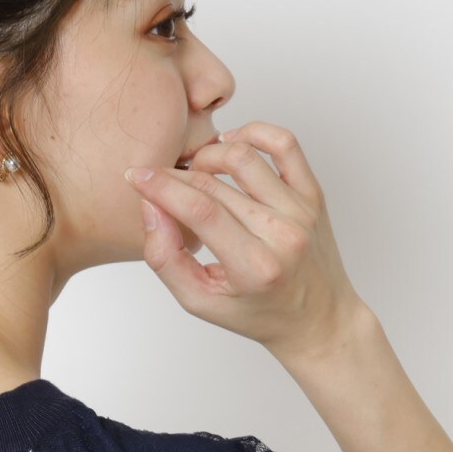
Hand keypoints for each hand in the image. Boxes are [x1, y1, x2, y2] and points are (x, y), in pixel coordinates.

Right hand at [125, 120, 370, 360]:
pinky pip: (284, 144)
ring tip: (194, 172)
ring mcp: (301, 211)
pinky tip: (231, 143)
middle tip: (158, 182)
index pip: (200, 210)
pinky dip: (253, 133)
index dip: (161, 187)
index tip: (136, 176)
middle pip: (214, 185)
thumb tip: (151, 208)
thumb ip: (166, 258)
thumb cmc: (258, 313)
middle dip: (175, 177)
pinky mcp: (313, 195)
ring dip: (208, 155)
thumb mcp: (200, 301)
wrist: (316, 318)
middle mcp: (282, 234)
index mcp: (255, 267)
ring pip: (243, 157)